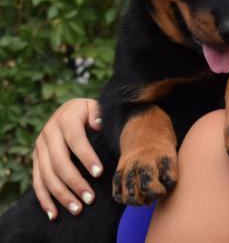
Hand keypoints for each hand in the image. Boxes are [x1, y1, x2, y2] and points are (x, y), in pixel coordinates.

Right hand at [32, 98, 102, 219]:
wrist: (70, 110)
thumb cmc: (91, 113)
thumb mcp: (96, 109)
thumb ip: (99, 116)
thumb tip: (99, 124)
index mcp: (66, 118)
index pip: (76, 140)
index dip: (87, 157)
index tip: (99, 173)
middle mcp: (49, 132)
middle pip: (59, 162)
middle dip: (75, 182)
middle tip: (90, 198)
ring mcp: (40, 147)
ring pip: (47, 175)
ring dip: (62, 194)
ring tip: (78, 208)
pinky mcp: (35, 159)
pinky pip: (37, 182)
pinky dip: (45, 199)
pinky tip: (54, 213)